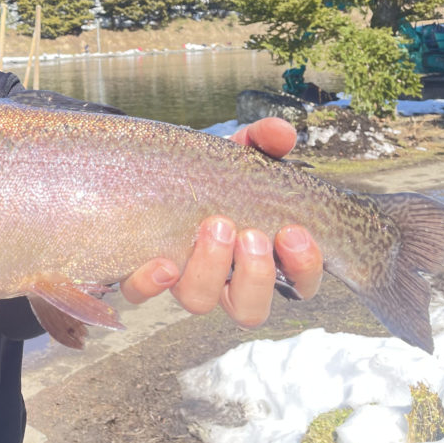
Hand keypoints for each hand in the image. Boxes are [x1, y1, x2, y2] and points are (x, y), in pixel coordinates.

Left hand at [119, 117, 322, 326]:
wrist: (161, 169)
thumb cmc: (214, 171)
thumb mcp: (242, 152)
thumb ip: (264, 140)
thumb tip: (282, 133)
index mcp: (262, 256)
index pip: (299, 284)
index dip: (303, 268)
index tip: (294, 232)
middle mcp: (225, 280)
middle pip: (249, 309)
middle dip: (255, 274)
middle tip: (250, 234)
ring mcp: (183, 280)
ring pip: (200, 302)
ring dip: (210, 269)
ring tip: (214, 225)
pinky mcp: (142, 276)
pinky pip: (139, 294)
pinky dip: (150, 284)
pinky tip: (161, 262)